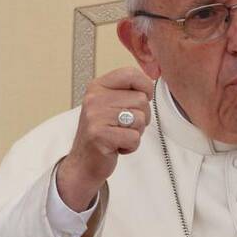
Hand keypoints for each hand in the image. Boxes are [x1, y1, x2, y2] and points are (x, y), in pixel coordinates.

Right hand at [57, 67, 152, 210]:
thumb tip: (152, 81)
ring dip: (136, 132)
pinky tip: (117, 146)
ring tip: (119, 135)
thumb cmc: (103, 132)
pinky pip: (134, 138)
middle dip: (141, 117)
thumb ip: (128, 91)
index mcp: (97, 87)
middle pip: (141, 100)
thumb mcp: (110, 104)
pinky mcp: (100, 136)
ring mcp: (95, 117)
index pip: (130, 74)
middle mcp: (94, 99)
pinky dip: (131, 146)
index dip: (145, 86)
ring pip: (140, 119)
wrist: (83, 162)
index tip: (144, 98)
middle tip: (124, 126)